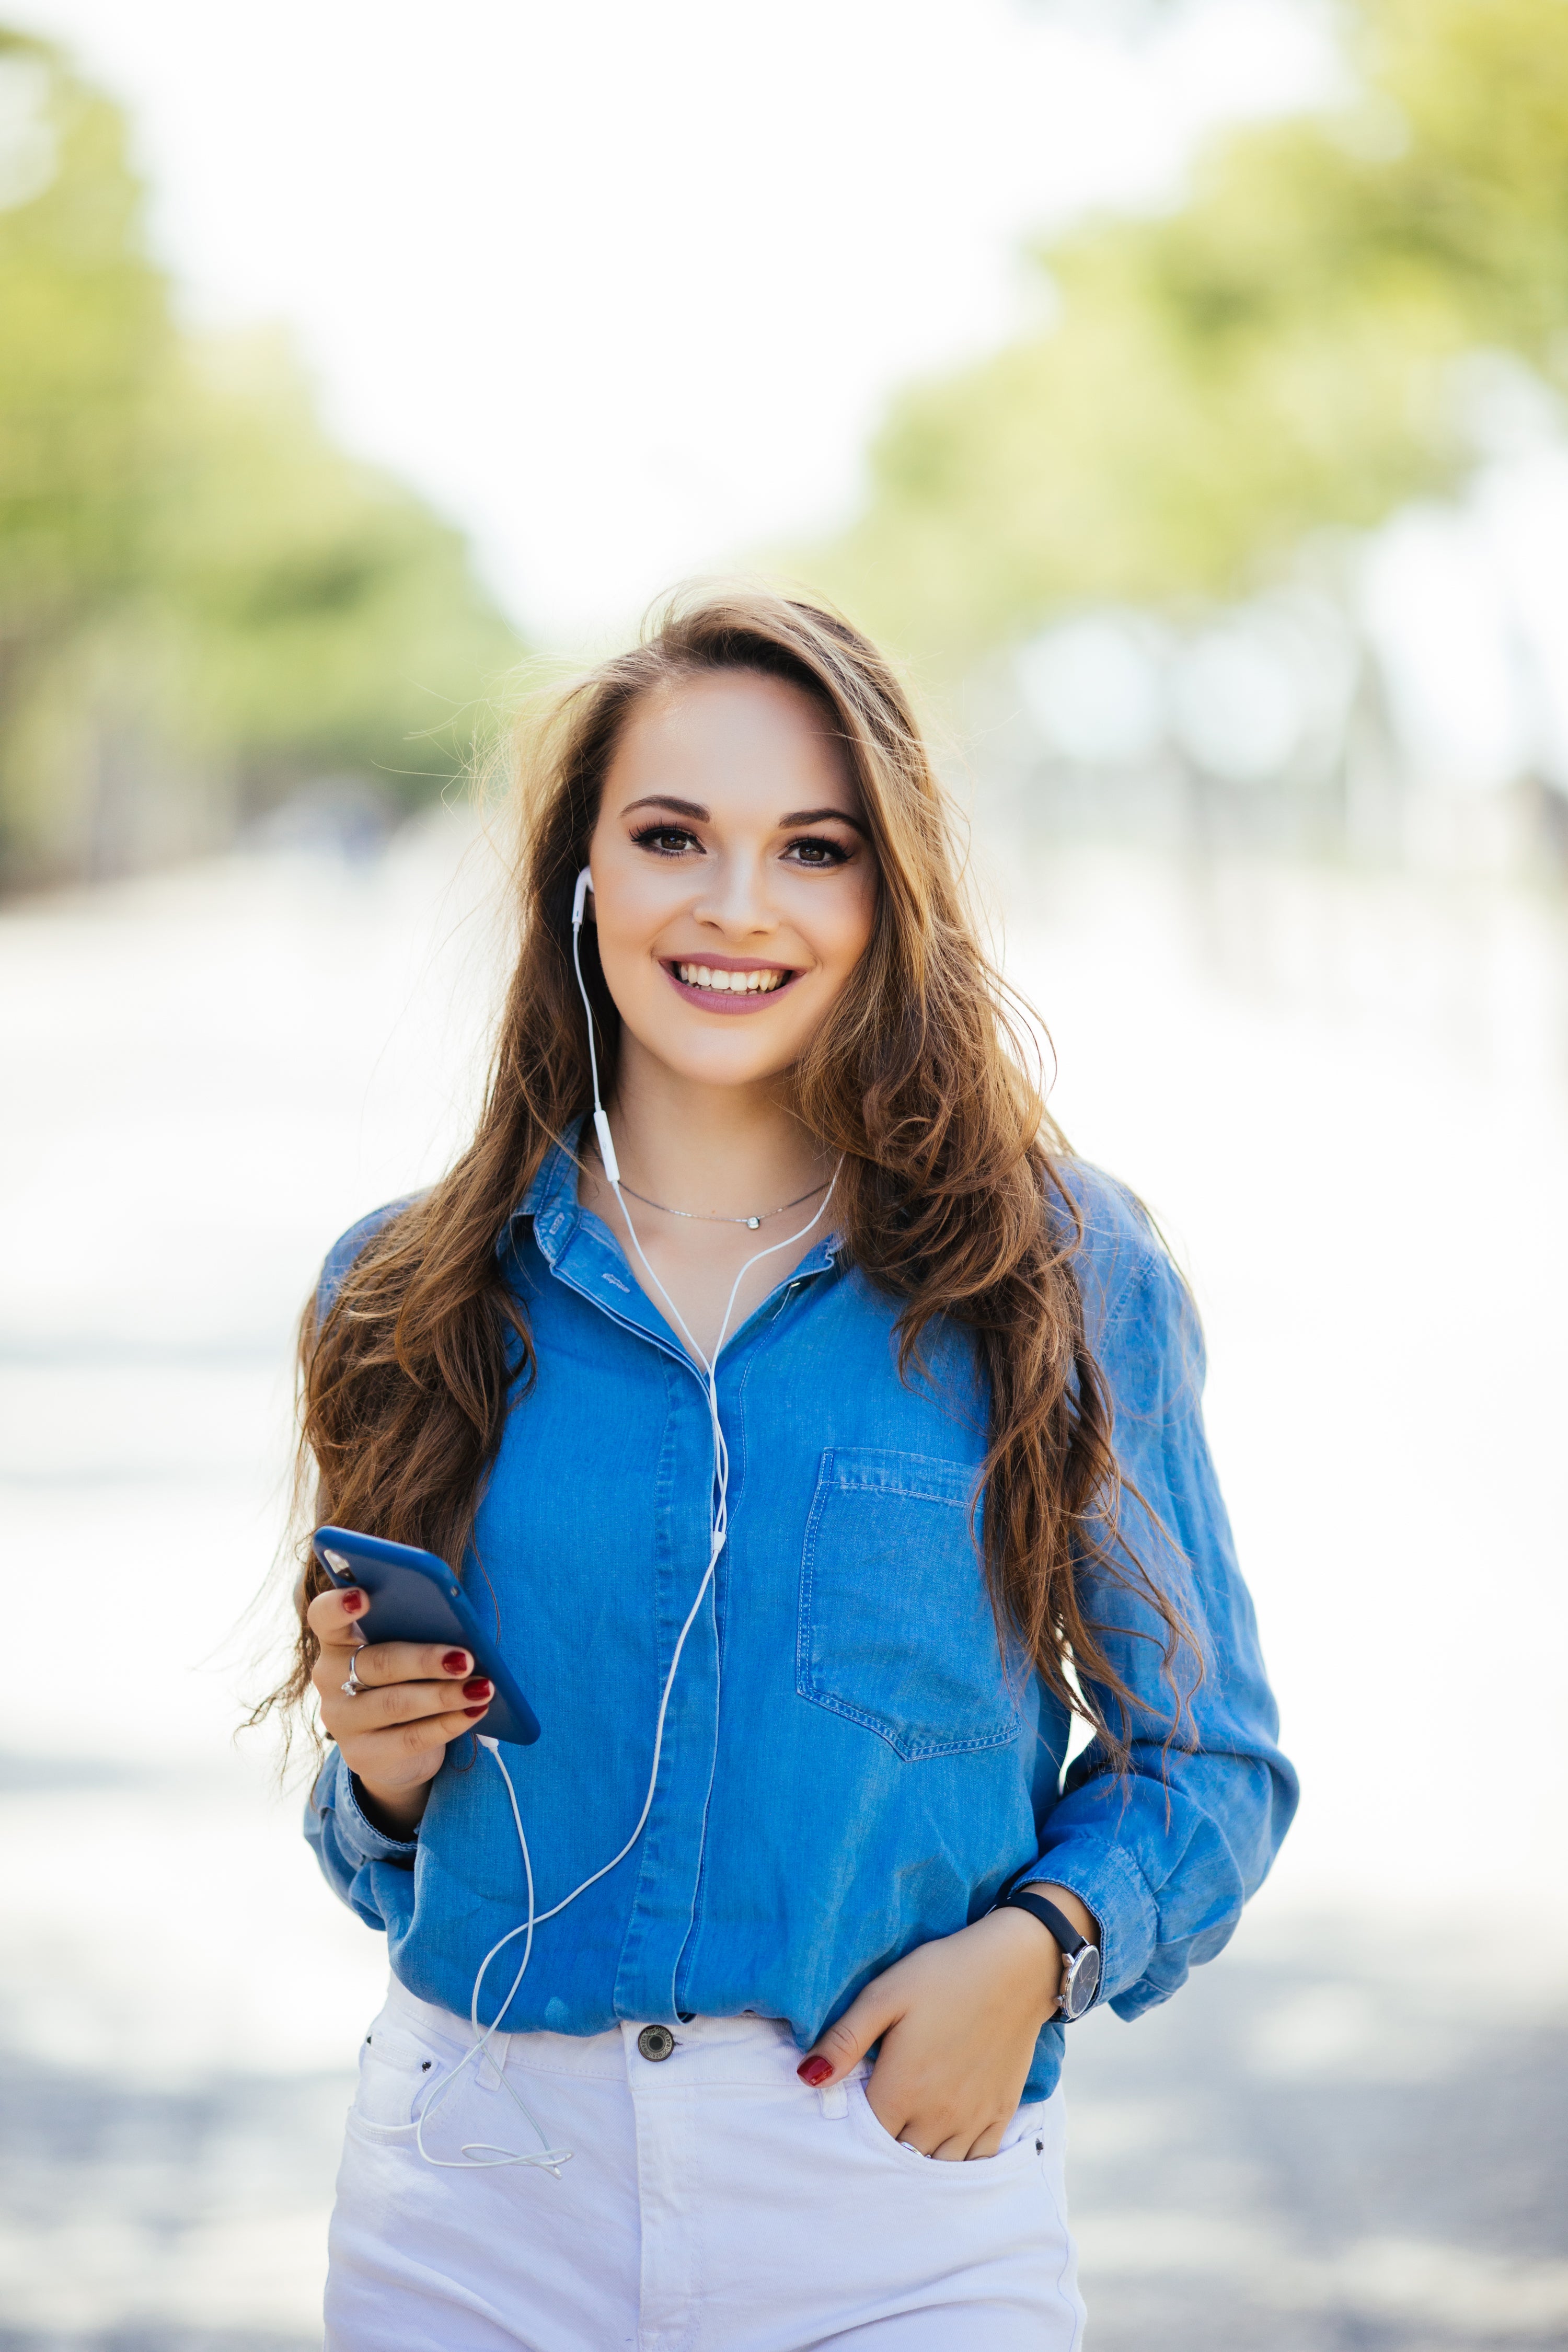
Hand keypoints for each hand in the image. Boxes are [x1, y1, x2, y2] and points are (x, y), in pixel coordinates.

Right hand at [307, 1583, 492, 1836]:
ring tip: (483, 1687)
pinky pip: (410, 1739)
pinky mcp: (363, 1755)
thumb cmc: (407, 1679)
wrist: (395, 1750)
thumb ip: (417, 1632)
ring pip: (395, 1704)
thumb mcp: (407, 1650)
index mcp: (338, 1640)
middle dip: (425, 1660)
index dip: (338, 1605)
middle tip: (466, 1658)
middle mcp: (330, 1678)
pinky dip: (448, 1724)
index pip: (324, 1617)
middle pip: (377, 1663)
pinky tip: (475, 1712)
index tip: (364, 1595)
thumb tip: (460, 1627)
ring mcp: (342, 1720)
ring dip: (445, 1695)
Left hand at [795, 1884, 1096, 2160]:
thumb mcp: (884, 1995)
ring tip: (905, 2132)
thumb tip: (807, 2078)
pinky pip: (975, 2161)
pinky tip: (943, 2144)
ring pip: (935, 2165)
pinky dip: (955, 2160)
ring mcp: (973, 2120)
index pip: (865, 2137)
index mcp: (903, 2090)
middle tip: (875, 2120)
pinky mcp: (1000, 2113)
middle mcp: (938, 2117)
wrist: (1016, 1965)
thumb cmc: (943, 1974)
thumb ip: (845, 2040)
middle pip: (898, 2156)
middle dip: (881, 2146)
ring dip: (916, 2156)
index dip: (852, 2128)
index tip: (847, 2109)